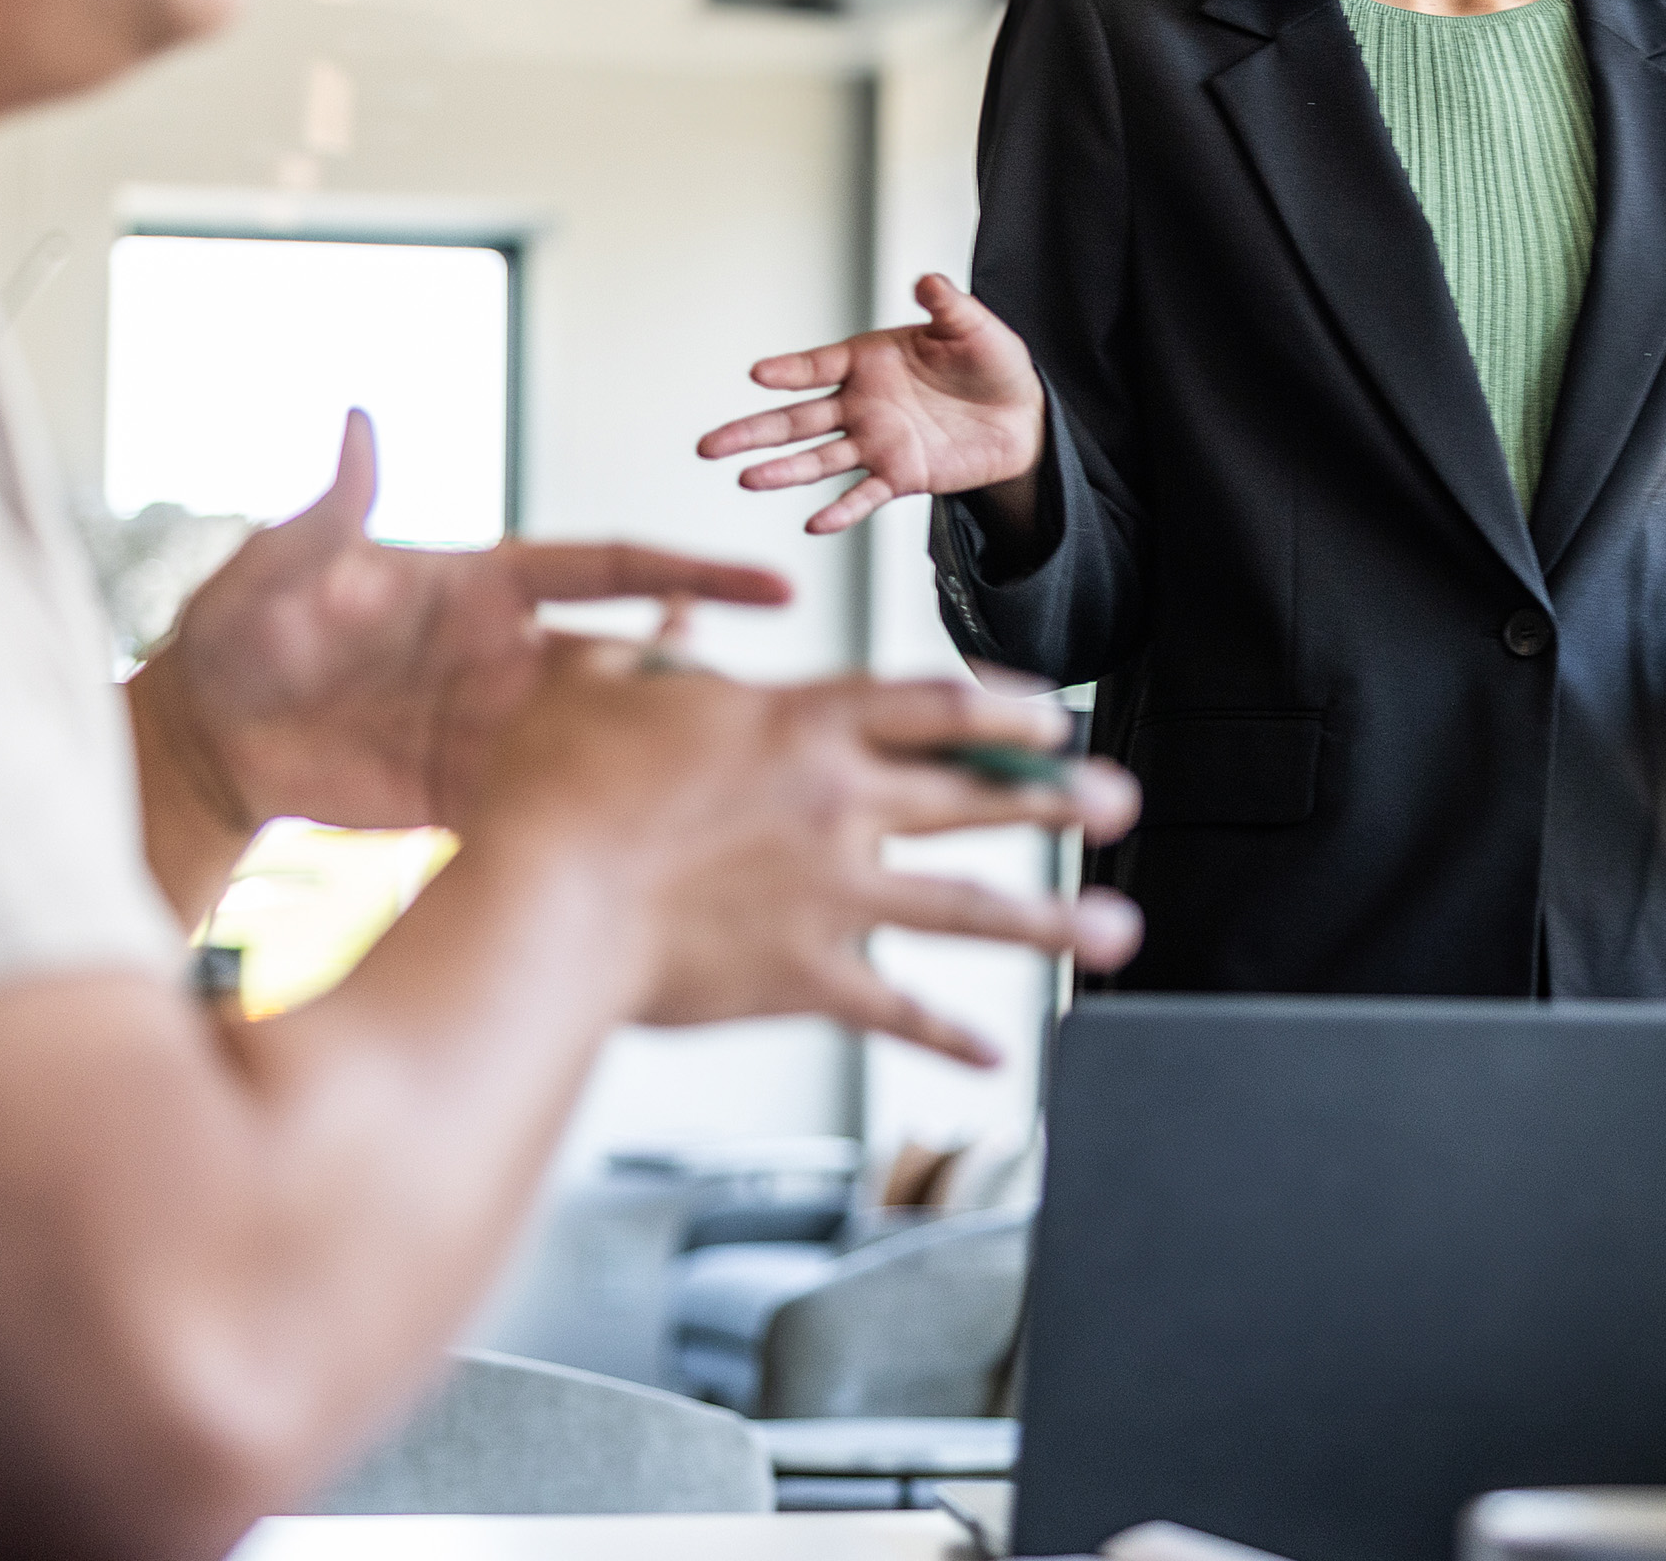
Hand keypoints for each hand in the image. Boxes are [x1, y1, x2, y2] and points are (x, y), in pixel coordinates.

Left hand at [133, 412, 792, 843]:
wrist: (207, 739)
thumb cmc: (239, 630)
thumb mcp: (279, 567)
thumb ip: (331, 510)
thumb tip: (358, 424)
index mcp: (485, 586)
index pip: (612, 569)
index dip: (694, 575)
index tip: (774, 587)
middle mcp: (507, 654)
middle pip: (634, 658)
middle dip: (702, 678)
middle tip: (770, 712)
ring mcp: (497, 727)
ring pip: (608, 737)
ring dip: (661, 754)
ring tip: (731, 782)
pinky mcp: (473, 792)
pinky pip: (553, 803)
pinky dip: (597, 818)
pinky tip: (643, 843)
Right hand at [482, 639, 1142, 1062]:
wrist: (544, 903)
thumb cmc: (552, 788)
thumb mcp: (597, 684)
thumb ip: (656, 647)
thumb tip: (676, 612)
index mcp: (801, 724)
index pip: (932, 703)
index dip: (1003, 709)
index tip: (1053, 720)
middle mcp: (839, 804)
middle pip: (975, 797)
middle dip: (1057, 801)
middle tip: (1121, 802)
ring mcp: (833, 895)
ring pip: (969, 908)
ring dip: (1052, 922)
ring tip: (1121, 930)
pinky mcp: (806, 976)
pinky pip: (897, 1012)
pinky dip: (949, 1035)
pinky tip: (998, 1052)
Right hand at [698, 274, 1044, 535]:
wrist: (1022, 415)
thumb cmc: (990, 362)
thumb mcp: (971, 326)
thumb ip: (946, 305)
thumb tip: (927, 281)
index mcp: (868, 361)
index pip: (816, 365)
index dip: (788, 371)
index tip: (757, 374)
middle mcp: (861, 404)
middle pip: (796, 420)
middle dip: (752, 431)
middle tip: (709, 445)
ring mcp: (875, 443)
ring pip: (818, 459)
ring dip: (783, 471)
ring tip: (747, 479)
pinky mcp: (899, 476)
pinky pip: (864, 496)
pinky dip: (840, 511)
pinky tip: (815, 522)